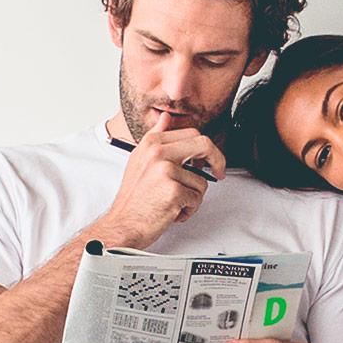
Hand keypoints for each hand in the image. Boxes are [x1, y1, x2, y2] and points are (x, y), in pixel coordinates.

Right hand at [93, 116, 226, 247]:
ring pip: (201, 180)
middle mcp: (158, 153)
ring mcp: (166, 171)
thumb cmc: (134, 198)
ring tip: (173, 203)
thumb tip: (165, 117)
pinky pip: (197, 199)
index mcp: (151, 143)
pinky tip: (172, 212)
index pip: (191, 133)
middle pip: (204, 144)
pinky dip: (188, 210)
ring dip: (193, 197)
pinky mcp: (174, 191)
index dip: (205, 148)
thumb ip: (156, 137)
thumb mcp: (140, 160)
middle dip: (217, 160)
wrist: (123, 224)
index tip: (208, 159)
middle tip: (219, 172)